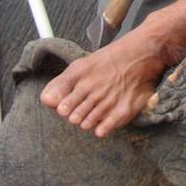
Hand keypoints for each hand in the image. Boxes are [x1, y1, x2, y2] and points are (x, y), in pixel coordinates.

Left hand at [40, 29, 166, 136]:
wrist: (140, 55)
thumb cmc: (110, 62)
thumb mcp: (80, 66)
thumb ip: (60, 84)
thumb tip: (45, 101)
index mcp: (80, 77)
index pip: (60, 105)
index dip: (63, 108)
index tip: (68, 105)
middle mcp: (93, 90)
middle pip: (72, 118)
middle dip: (75, 116)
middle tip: (85, 107)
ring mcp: (108, 101)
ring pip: (86, 125)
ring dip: (88, 121)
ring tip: (97, 110)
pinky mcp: (123, 111)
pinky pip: (103, 130)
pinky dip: (100, 129)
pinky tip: (103, 120)